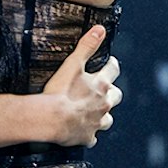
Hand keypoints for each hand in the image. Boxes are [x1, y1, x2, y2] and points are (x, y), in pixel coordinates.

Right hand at [40, 25, 122, 147]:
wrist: (51, 120)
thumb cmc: (60, 92)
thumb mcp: (72, 64)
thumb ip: (86, 46)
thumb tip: (100, 30)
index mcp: (100, 85)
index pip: (113, 70)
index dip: (112, 65)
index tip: (109, 62)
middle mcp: (103, 104)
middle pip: (116, 96)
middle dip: (112, 92)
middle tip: (103, 89)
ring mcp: (96, 122)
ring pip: (107, 119)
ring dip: (103, 115)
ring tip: (94, 112)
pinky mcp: (87, 137)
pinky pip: (92, 137)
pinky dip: (88, 133)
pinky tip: (82, 131)